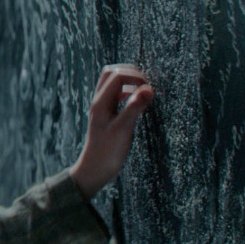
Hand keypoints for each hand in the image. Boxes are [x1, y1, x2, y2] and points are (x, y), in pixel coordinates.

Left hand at [69, 64, 153, 200]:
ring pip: (113, 83)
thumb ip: (134, 107)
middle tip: (147, 85)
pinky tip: (137, 104)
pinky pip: (116, 95)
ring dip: (128, 82)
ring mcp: (102, 107)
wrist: (94, 170)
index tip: (150, 89)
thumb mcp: (123, 129)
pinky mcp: (107, 115)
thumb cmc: (107, 152)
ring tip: (144, 92)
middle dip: (130, 74)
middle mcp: (99, 101)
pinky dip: (127, 93)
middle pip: (112, 73)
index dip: (135, 77)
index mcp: (100, 102)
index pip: (117, 76)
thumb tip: (149, 88)